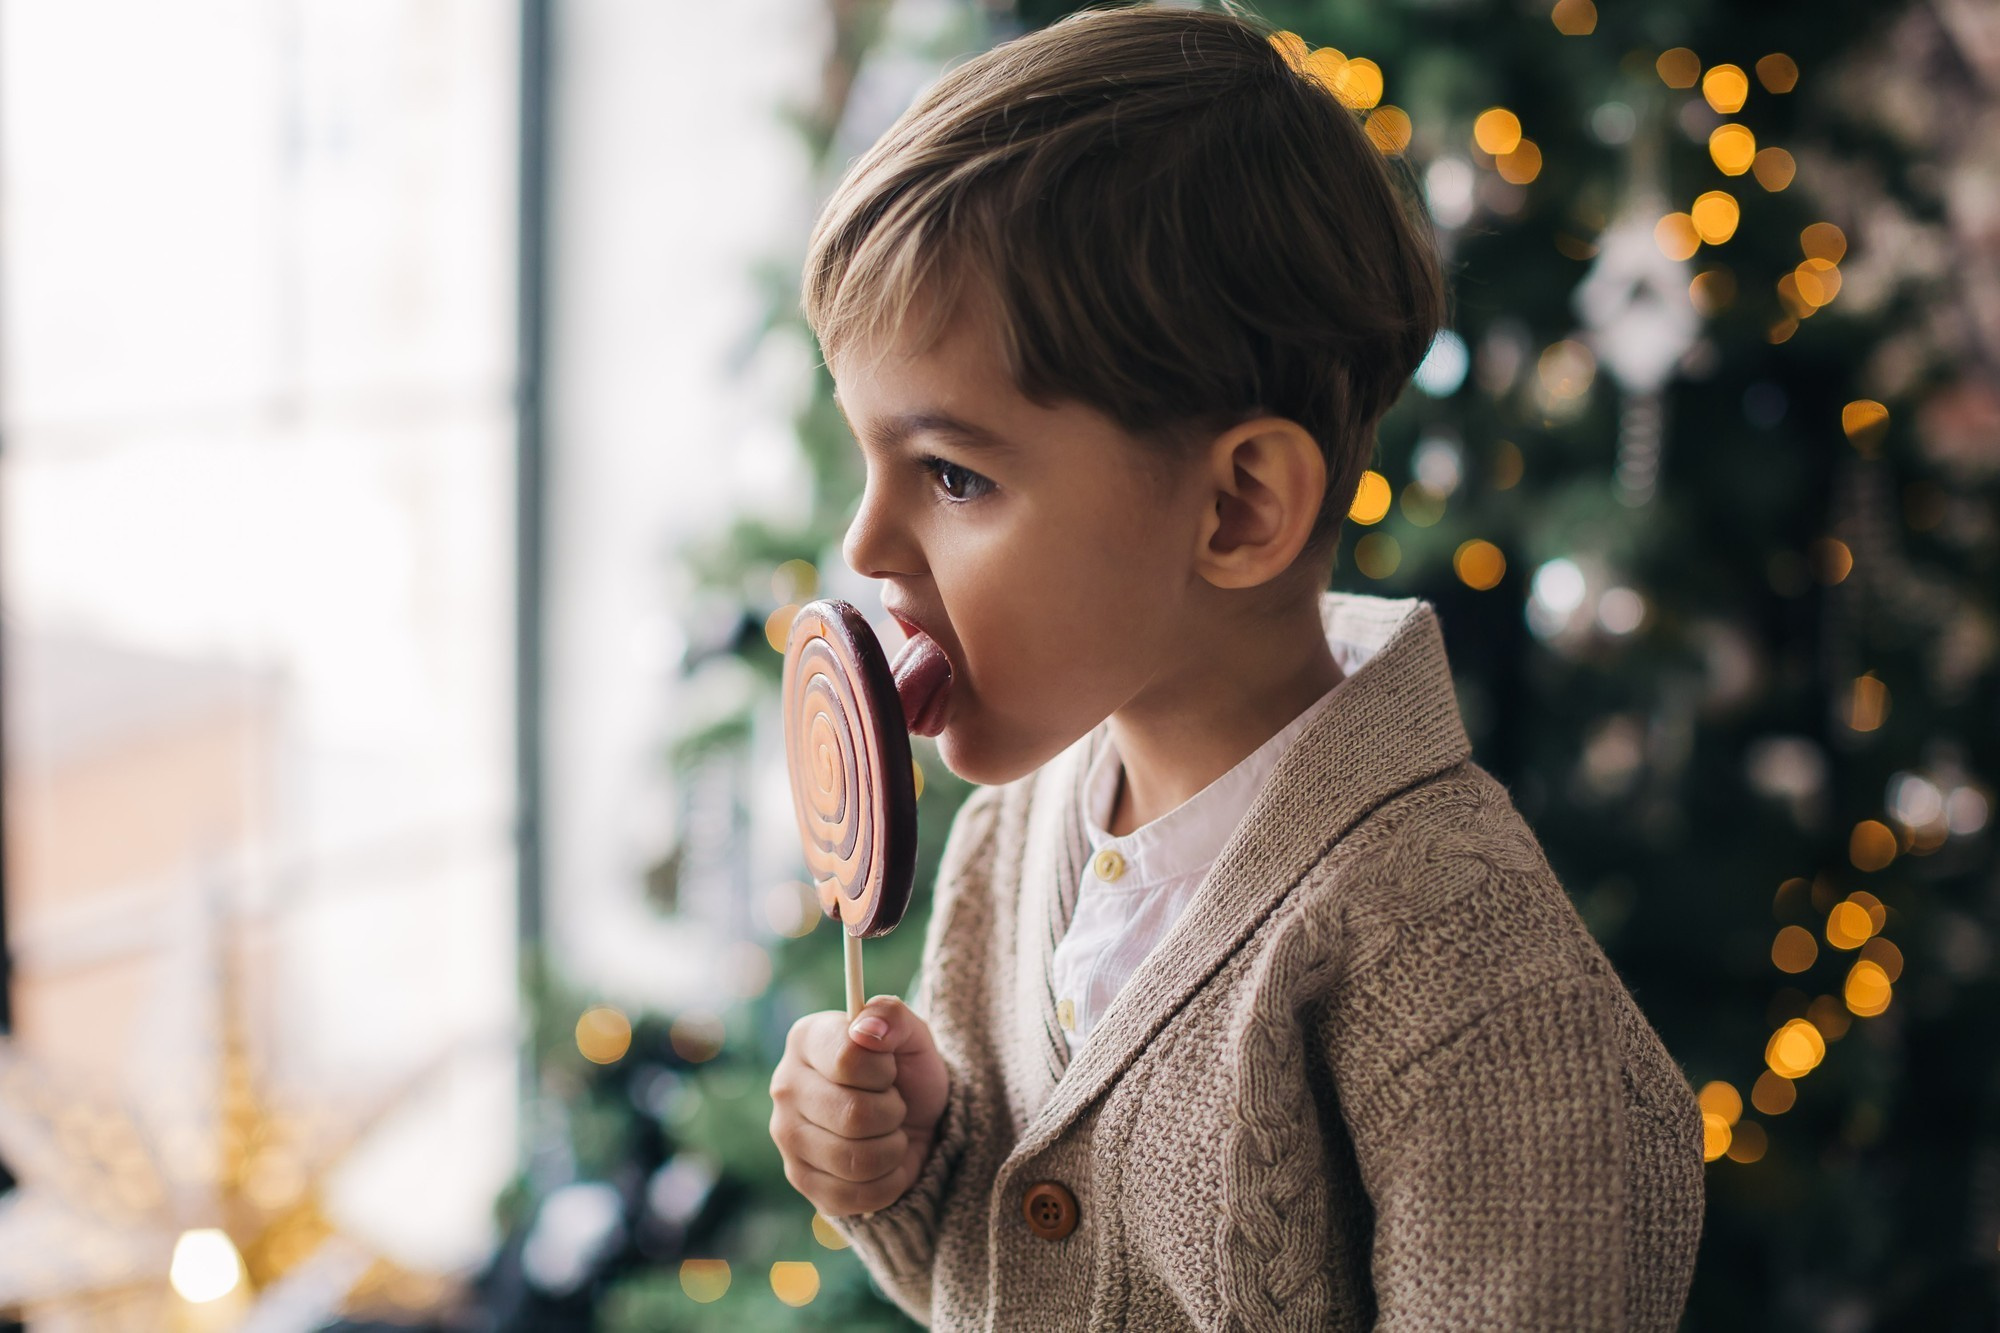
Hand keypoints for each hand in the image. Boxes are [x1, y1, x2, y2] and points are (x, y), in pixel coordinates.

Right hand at [769, 995, 951, 1217]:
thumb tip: (866, 1028)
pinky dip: (887, 1182)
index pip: (847, 1059)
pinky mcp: (800, 1180)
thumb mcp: (913, 1036)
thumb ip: (893, 1016)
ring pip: (854, 1160)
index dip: (883, 1070)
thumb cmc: (908, 1074)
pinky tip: (885, 1164)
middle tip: (893, 1104)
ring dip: (892, 1149)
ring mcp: (787, 1138)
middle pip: (853, 1115)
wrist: (917, 1124)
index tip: (888, 1069)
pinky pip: (854, 1195)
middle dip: (892, 1112)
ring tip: (889, 1133)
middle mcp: (785, 1086)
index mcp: (806, 1040)